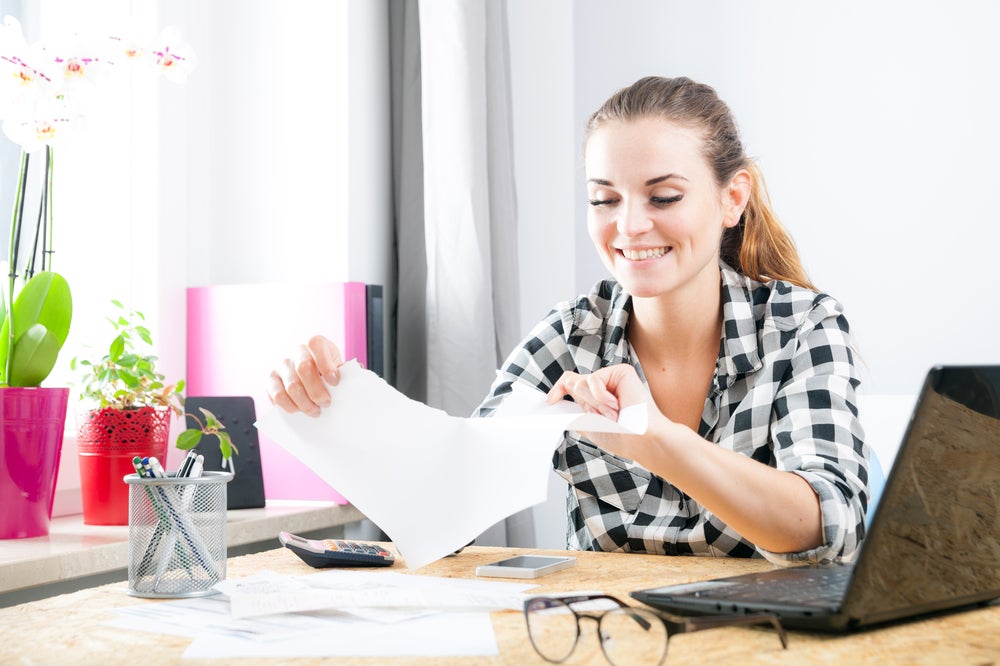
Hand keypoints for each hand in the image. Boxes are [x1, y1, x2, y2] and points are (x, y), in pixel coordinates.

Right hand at [266, 335, 342, 416]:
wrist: (309, 372)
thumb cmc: (326, 370)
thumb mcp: (336, 366)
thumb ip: (340, 372)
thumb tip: (346, 385)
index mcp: (315, 343)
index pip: (316, 345)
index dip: (326, 364)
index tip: (335, 383)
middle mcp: (296, 350)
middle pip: (303, 368)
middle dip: (317, 391)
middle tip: (326, 403)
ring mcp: (281, 364)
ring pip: (292, 386)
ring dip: (305, 403)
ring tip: (315, 411)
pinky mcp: (271, 379)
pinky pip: (278, 396)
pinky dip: (290, 406)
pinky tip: (299, 410)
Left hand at [546, 364, 661, 460]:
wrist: (640, 439)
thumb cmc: (619, 436)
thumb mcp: (588, 424)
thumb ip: (572, 411)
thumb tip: (553, 400)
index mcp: (592, 398)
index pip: (569, 385)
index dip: (557, 389)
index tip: (549, 401)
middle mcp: (600, 386)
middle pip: (573, 383)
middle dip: (584, 405)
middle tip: (604, 417)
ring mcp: (610, 378)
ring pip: (581, 382)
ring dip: (595, 403)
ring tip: (613, 413)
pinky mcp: (620, 371)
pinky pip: (594, 379)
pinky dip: (601, 396)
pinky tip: (616, 404)